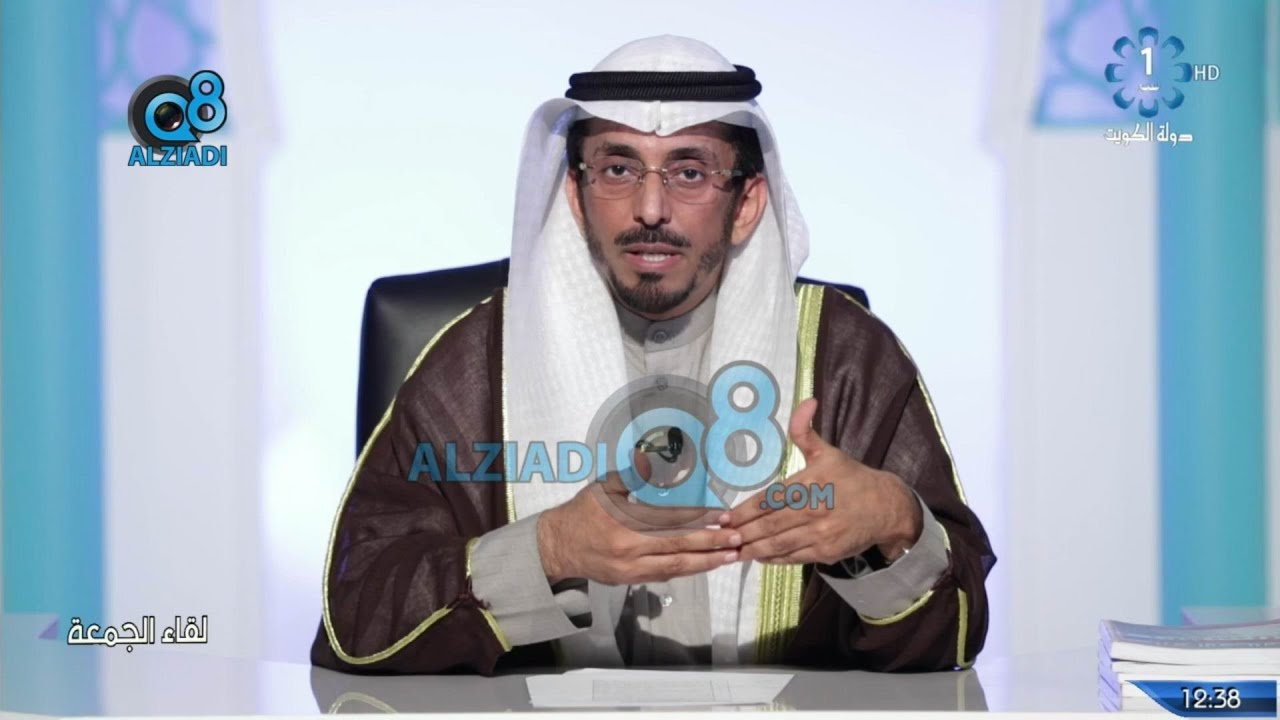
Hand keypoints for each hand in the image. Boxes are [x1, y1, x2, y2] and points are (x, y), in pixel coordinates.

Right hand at [537, 449, 742, 584]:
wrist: (558, 546)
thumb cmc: (583, 512)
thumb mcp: (604, 487)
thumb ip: (632, 474)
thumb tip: (652, 456)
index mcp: (624, 522)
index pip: (671, 520)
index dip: (699, 518)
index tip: (721, 515)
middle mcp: (630, 549)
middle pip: (678, 547)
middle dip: (711, 543)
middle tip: (736, 538)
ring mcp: (631, 569)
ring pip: (675, 566)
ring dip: (706, 562)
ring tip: (730, 555)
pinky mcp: (631, 580)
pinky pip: (665, 575)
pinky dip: (687, 569)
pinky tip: (705, 564)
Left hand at [725, 398, 922, 564]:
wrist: (886, 507)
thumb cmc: (851, 478)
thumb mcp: (827, 452)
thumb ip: (805, 431)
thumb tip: (807, 401)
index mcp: (810, 483)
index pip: (770, 500)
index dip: (744, 510)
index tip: (724, 517)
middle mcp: (813, 510)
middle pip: (770, 525)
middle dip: (743, 532)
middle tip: (722, 537)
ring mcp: (820, 534)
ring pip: (779, 544)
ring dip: (753, 549)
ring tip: (733, 551)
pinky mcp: (826, 553)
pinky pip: (793, 557)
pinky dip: (773, 558)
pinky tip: (758, 556)